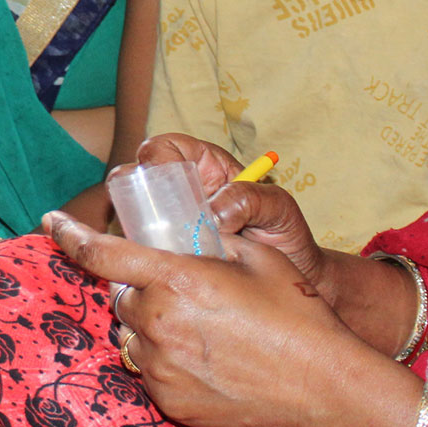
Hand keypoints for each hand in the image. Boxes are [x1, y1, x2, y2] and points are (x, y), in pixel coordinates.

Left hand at [44, 210, 370, 426]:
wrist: (322, 387)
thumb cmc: (296, 314)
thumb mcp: (255, 257)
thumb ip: (209, 240)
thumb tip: (187, 232)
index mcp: (174, 279)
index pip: (101, 254)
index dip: (70, 234)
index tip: (50, 222)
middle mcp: (157, 323)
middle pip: (123, 296)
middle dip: (142, 289)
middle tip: (186, 291)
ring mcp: (159, 367)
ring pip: (134, 335)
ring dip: (153, 326)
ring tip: (204, 330)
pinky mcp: (168, 401)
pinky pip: (150, 370)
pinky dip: (166, 360)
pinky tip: (209, 360)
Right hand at [125, 133, 329, 289]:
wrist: (292, 278)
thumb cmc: (286, 235)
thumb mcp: (278, 208)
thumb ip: (250, 199)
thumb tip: (214, 214)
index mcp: (205, 167)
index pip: (165, 148)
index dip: (155, 157)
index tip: (159, 177)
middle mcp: (182, 192)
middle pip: (138, 180)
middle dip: (136, 195)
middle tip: (154, 220)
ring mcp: (171, 224)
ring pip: (135, 216)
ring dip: (137, 229)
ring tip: (160, 248)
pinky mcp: (168, 252)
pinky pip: (144, 248)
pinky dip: (144, 255)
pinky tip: (160, 265)